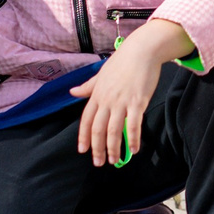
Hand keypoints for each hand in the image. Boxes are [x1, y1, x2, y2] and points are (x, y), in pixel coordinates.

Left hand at [70, 21, 192, 167]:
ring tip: (115, 160)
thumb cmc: (122, 62)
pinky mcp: (138, 102)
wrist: (142, 51)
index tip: (83, 151)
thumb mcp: (101, 74)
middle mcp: (107, 100)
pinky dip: (133, 139)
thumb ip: (88, 86)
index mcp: (97, 94)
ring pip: (114, 131)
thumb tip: (72, 91)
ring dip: (113, 148)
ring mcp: (122, 102)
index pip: (86, 120)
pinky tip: (134, 149)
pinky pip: (134, 125)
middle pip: (98, 129)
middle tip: (99, 162)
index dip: (83, 137)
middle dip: (97, 149)